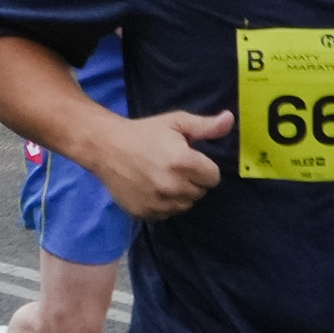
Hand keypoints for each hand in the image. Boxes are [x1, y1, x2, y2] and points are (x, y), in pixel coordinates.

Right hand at [86, 109, 232, 218]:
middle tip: (171, 167)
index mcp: (184, 163)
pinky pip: (166, 213)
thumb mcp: (175, 122)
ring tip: (161, 178)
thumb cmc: (143, 132)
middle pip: (200, 192)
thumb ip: (205, 126)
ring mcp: (158, 202)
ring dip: (178, 194)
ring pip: (184, 205)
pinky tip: (150, 188)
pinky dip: (162, 204)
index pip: (213, 177)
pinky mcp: (144, 212)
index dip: (202, 167)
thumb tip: (230, 119)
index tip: (187, 159)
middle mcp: (173, 186)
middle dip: (191, 180)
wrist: (103, 146)